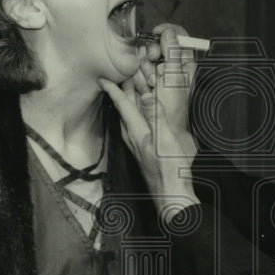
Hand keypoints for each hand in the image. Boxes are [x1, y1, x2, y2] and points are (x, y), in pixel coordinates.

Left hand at [98, 75, 198, 219]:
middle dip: (121, 93)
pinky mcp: (145, 153)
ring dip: (128, 105)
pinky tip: (141, 118)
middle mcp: (134, 139)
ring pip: (129, 120)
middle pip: (124, 111)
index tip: (102, 78)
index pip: (123, 106)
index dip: (113, 90)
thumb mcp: (165, 140)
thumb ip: (156, 116)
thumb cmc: (170, 172)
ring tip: (128, 93)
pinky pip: (136, 128)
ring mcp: (139, 147)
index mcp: (137, 133)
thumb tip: (145, 94)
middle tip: (119, 77)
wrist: (172, 198)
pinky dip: (137, 116)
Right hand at [136, 23, 196, 150]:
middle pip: (156, 44)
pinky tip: (145, 87)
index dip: (166, 31)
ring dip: (145, 69)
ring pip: (143, 57)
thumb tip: (168, 32)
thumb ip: (172, 52)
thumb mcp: (175, 77)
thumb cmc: (174, 106)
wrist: (161, 128)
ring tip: (152, 84)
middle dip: (153, 54)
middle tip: (155, 65)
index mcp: (185, 61)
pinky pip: (135, 69)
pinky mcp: (143, 80)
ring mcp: (156, 72)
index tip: (156, 33)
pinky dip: (138, 77)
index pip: (177, 35)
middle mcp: (171, 64)